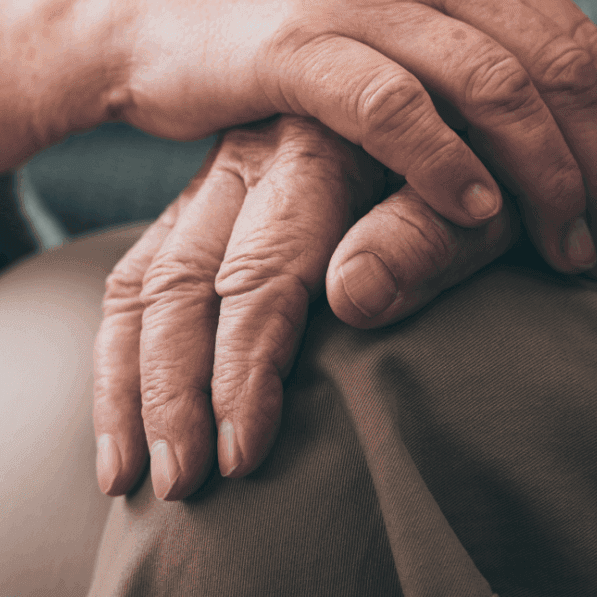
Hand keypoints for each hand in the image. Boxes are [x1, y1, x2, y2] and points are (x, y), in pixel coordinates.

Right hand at [93, 116, 518, 500]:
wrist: (448, 112)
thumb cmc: (479, 172)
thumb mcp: (476, 201)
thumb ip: (421, 239)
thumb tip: (350, 297)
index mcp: (314, 149)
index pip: (262, 276)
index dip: (244, 370)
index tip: (242, 455)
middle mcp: (247, 158)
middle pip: (182, 282)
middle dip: (171, 390)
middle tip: (179, 485)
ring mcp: (213, 178)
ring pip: (142, 280)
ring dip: (128, 380)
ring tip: (126, 473)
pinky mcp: (199, 202)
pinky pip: (135, 272)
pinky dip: (118, 345)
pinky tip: (117, 408)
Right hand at [112, 0, 596, 274]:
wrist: (144, 11)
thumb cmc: (268, 36)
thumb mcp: (380, 25)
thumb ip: (457, 52)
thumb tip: (546, 128)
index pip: (577, 42)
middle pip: (556, 65)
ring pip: (495, 86)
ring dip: (543, 175)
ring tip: (560, 245)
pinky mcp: (297, 44)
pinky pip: (397, 107)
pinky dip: (447, 165)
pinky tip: (474, 214)